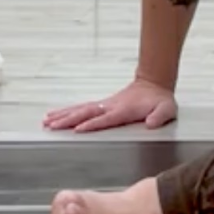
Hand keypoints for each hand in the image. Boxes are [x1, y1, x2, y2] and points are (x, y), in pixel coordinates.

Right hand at [43, 78, 177, 132]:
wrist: (154, 83)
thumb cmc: (159, 100)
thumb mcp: (167, 109)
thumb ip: (160, 116)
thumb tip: (151, 123)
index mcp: (123, 110)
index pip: (105, 119)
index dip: (92, 124)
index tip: (77, 130)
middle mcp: (110, 106)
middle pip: (86, 113)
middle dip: (68, 120)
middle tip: (52, 127)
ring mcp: (104, 104)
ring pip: (80, 109)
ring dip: (63, 115)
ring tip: (46, 122)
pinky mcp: (102, 105)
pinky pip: (81, 108)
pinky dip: (67, 111)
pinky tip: (55, 116)